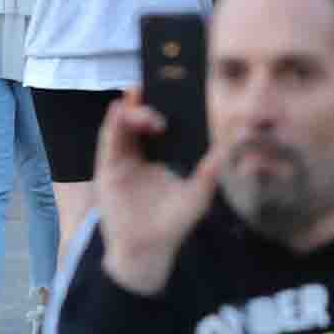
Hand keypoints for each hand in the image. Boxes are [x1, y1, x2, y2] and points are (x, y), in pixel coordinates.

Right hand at [86, 99, 220, 296]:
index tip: (178, 83)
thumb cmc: (173, 223)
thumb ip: (209, 172)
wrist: (146, 250)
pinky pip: (109, 143)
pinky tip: (117, 110)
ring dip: (130, 109)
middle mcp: (143, 155)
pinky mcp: (108, 171)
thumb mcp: (197, 196)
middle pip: (142, 121)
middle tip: (154, 83)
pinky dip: (112, 125)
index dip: (169, 105)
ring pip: (124, 127)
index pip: (165, 125)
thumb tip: (225, 149)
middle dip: (147, 101)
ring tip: (137, 91)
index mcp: (164, 156)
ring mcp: (124, 161)